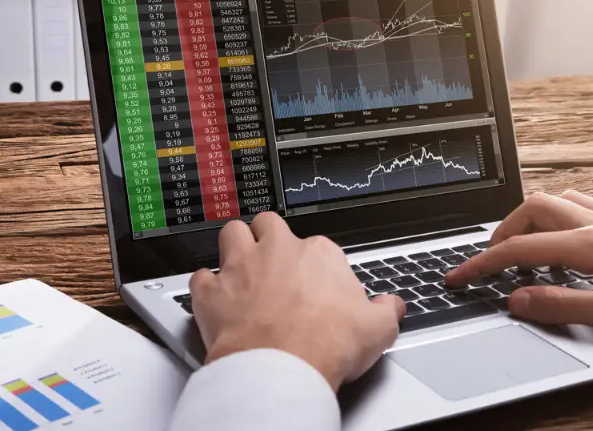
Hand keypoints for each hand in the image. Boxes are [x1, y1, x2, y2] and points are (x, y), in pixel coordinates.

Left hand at [189, 212, 404, 390]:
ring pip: (231, 233)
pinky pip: (200, 277)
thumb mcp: (377, 329)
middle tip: (274, 262)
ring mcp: (241, 267)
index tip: (317, 286)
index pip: (317, 246)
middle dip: (268, 238)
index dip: (315, 266)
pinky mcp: (213, 291)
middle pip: (269, 225)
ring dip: (234, 247)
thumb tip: (392, 306)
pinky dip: (205, 287)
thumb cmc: (325, 344)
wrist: (282, 367)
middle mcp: (277, 251)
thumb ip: (385, 310)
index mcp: (318, 254)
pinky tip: (214, 298)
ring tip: (241, 266)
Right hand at [445, 191, 592, 344]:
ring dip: (531, 221)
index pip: (521, 248)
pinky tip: (568, 245)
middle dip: (503, 231)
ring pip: (559, 202)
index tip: (459, 276)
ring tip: (525, 252)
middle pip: (534, 208)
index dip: (483, 262)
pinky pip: (584, 208)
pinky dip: (560, 220)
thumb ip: (564, 306)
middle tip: (491, 261)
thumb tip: (517, 298)